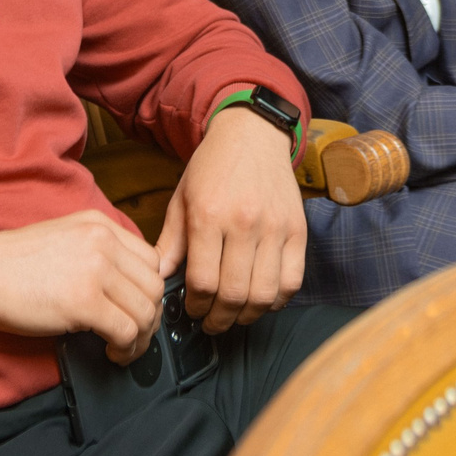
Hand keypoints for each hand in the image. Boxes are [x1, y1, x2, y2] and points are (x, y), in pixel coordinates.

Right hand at [0, 212, 164, 362]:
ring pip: (146, 311)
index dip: (149, 292)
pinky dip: (125, 348)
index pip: (151, 259)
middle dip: (150, 317)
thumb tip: (127, 287)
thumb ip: (98, 251)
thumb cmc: (12, 264)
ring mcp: (95, 270)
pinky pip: (126, 331)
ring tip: (122, 347)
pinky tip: (110, 352)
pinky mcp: (84, 302)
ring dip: (140, 337)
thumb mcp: (64, 239)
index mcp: (99, 224)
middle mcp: (102, 242)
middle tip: (135, 335)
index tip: (139, 309)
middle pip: (154, 286)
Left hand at [155, 106, 306, 335]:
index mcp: (209, 215)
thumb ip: (170, 242)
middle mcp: (244, 222)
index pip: (202, 281)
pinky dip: (277, 300)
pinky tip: (262, 299)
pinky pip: (292, 281)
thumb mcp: (181, 199)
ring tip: (235, 315)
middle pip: (234, 294)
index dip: (195, 305)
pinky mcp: (298, 230)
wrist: (252, 134)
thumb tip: (157, 279)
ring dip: (247, 315)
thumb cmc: (212, 167)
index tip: (192, 309)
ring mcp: (275, 227)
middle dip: (219, 318)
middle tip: (211, 322)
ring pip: (264, 293)